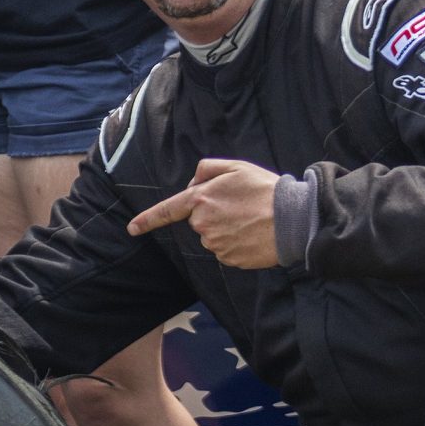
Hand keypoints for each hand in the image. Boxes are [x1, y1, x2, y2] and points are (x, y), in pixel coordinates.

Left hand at [126, 157, 279, 268]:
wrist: (292, 219)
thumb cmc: (265, 190)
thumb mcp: (236, 167)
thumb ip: (207, 169)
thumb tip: (192, 182)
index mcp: (201, 199)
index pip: (168, 210)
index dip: (148, 219)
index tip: (132, 228)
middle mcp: (203, 223)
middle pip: (198, 221)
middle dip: (213, 214)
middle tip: (240, 207)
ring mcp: (215, 244)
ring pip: (212, 237)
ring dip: (226, 230)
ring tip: (250, 220)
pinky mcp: (228, 259)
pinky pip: (225, 251)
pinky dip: (236, 244)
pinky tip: (252, 235)